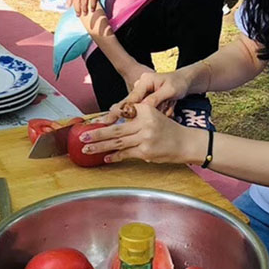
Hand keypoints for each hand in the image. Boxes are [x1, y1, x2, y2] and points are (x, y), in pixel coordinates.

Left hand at [78, 101, 201, 164]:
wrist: (186, 143)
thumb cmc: (168, 130)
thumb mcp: (153, 116)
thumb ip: (135, 116)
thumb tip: (111, 117)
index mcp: (145, 110)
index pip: (121, 113)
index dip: (105, 118)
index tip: (92, 122)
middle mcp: (144, 123)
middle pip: (115, 129)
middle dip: (97, 134)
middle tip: (83, 137)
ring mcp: (145, 138)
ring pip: (117, 143)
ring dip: (100, 147)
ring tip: (87, 149)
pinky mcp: (146, 151)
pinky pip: (126, 154)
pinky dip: (115, 156)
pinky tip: (106, 158)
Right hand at [117, 66, 194, 113]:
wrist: (183, 82)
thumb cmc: (178, 83)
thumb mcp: (169, 90)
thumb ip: (155, 98)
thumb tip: (143, 107)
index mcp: (144, 81)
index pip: (132, 98)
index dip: (128, 110)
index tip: (127, 119)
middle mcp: (141, 88)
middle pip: (137, 107)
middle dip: (153, 111)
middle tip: (165, 106)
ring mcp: (144, 95)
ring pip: (146, 112)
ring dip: (160, 111)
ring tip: (169, 104)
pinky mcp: (148, 102)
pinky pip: (151, 112)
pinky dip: (161, 112)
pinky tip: (168, 106)